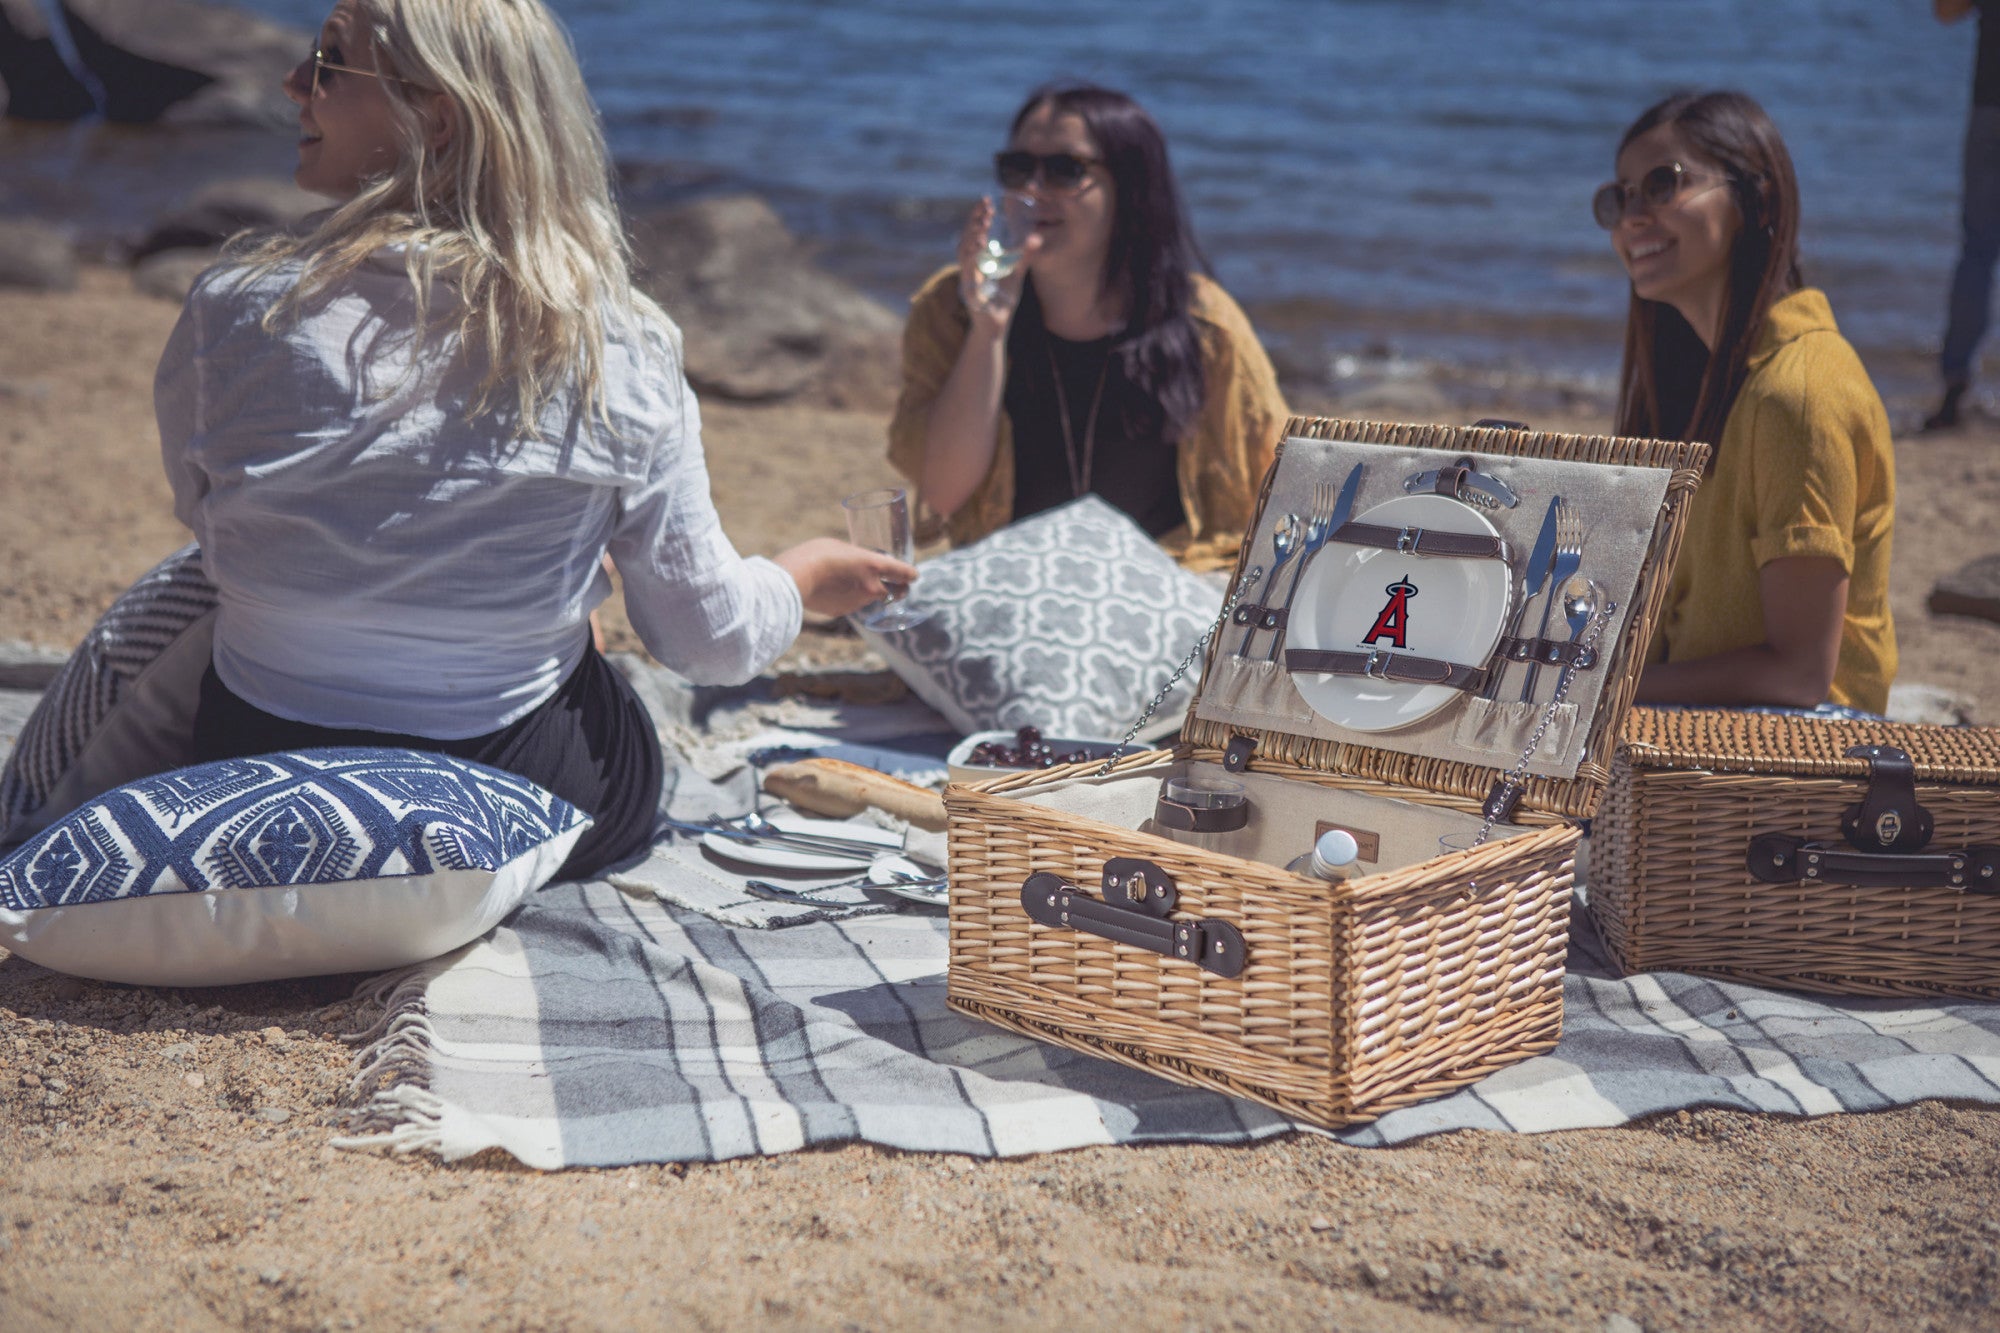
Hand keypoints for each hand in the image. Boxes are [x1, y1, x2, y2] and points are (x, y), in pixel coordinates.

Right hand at [775, 537, 919, 619]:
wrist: (794, 578)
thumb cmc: (815, 554)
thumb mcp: (841, 547)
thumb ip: (855, 556)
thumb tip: (857, 564)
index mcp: (873, 565)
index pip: (903, 572)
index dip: (911, 574)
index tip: (914, 575)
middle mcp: (871, 586)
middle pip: (896, 593)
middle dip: (899, 590)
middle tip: (896, 586)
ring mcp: (858, 602)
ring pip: (872, 598)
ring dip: (870, 593)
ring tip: (854, 581)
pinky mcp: (843, 611)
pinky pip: (853, 604)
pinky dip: (850, 598)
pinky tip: (836, 589)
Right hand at [955, 197, 1039, 337]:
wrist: (996, 327)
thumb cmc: (1003, 302)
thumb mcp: (1016, 275)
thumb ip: (1024, 258)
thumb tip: (1036, 239)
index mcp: (979, 260)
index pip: (976, 232)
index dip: (979, 216)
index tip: (987, 201)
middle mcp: (970, 266)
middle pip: (967, 237)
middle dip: (975, 219)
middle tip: (985, 205)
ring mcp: (968, 276)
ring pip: (964, 250)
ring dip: (972, 234)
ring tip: (983, 221)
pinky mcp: (969, 288)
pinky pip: (968, 269)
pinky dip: (972, 255)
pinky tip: (980, 244)